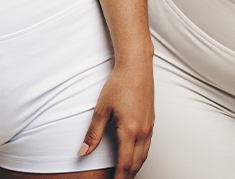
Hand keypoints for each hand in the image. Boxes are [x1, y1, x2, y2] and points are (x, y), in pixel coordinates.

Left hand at [79, 62, 153, 178]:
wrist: (136, 66)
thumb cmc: (119, 84)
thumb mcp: (101, 109)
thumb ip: (93, 133)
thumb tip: (83, 152)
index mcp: (130, 130)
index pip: (124, 164)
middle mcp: (143, 131)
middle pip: (136, 164)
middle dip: (127, 176)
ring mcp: (149, 127)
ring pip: (144, 156)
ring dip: (134, 168)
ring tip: (124, 175)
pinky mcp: (151, 121)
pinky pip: (148, 146)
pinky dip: (140, 156)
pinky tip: (133, 156)